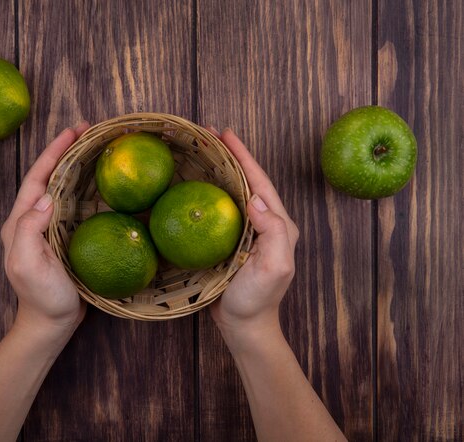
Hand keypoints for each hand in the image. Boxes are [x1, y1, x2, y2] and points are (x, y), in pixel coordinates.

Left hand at [1, 122, 89, 334]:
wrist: (50, 323)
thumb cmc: (40, 296)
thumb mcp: (28, 264)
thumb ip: (29, 229)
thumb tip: (46, 196)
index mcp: (20, 222)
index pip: (36, 178)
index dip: (52, 153)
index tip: (72, 132)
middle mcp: (32, 220)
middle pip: (48, 177)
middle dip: (65, 152)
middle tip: (88, 132)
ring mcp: (49, 228)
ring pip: (62, 188)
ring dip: (76, 166)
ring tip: (95, 148)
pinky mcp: (64, 237)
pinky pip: (74, 205)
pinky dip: (85, 188)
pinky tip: (100, 183)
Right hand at [208, 128, 299, 337]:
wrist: (244, 326)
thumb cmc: (258, 300)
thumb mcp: (274, 268)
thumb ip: (274, 233)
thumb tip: (258, 200)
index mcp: (278, 224)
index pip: (260, 183)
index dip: (244, 157)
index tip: (226, 135)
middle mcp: (265, 222)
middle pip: (247, 180)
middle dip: (231, 155)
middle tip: (209, 133)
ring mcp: (247, 231)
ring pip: (233, 191)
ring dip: (219, 169)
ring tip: (200, 150)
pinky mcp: (231, 240)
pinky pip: (220, 209)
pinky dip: (209, 191)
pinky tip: (194, 185)